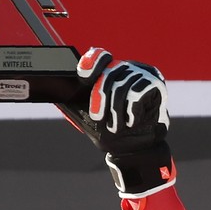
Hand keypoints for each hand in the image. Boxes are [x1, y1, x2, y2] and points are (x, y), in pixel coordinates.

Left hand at [71, 48, 172, 197]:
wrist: (135, 152)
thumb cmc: (111, 133)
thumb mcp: (87, 118)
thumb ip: (73, 103)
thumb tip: (55, 93)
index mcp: (109, 73)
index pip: (100, 57)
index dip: (91, 62)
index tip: (84, 76)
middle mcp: (126, 69)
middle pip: (109, 73)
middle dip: (100, 96)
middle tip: (98, 117)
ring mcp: (142, 75)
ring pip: (123, 85)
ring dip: (117, 110)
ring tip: (117, 126)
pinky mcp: (155, 85)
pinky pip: (138, 93)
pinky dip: (132, 111)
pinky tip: (131, 121)